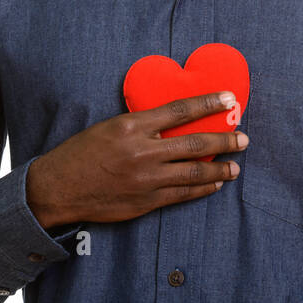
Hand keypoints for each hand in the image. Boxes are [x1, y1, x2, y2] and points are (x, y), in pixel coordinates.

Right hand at [26, 91, 247, 228]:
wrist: (58, 189)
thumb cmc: (82, 153)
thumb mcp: (109, 126)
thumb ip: (143, 124)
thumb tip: (176, 120)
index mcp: (133, 125)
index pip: (180, 110)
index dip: (208, 104)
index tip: (230, 100)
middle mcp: (143, 151)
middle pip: (195, 143)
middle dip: (224, 140)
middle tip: (243, 138)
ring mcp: (146, 179)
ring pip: (194, 172)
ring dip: (220, 168)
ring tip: (236, 165)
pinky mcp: (146, 202)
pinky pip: (183, 194)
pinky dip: (203, 188)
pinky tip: (215, 183)